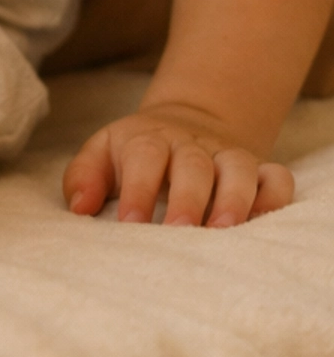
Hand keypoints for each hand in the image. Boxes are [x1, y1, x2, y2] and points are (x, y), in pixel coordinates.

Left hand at [63, 105, 292, 227]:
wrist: (182, 124)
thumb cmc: (133, 154)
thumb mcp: (101, 154)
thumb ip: (84, 177)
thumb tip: (80, 208)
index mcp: (148, 139)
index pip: (144, 157)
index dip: (138, 189)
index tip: (129, 223)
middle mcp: (191, 146)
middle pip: (193, 164)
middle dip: (187, 199)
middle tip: (178, 232)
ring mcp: (227, 155)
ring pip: (238, 168)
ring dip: (234, 198)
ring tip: (223, 232)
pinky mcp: (257, 168)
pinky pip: (276, 177)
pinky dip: (275, 196)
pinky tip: (263, 222)